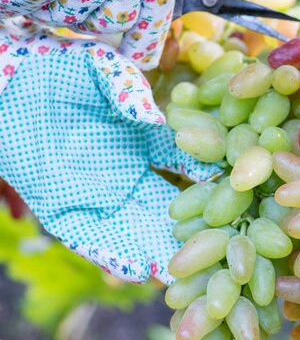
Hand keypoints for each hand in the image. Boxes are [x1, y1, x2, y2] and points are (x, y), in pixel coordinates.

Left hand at [0, 20, 220, 283]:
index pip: (187, 161)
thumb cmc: (57, 74)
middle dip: (195, 229)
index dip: (210, 175)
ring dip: (162, 251)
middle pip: (170, 207)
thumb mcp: (97, 68)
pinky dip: (116, 256)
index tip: (237, 188)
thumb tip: (157, 119)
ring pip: (139, 230)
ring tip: (189, 271)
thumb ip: (127, 85)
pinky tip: (137, 272)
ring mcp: (100, 197)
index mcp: (145, 141)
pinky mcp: (66, 214)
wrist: (7, 93)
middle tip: (224, 250)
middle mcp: (130, 174)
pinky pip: (95, 240)